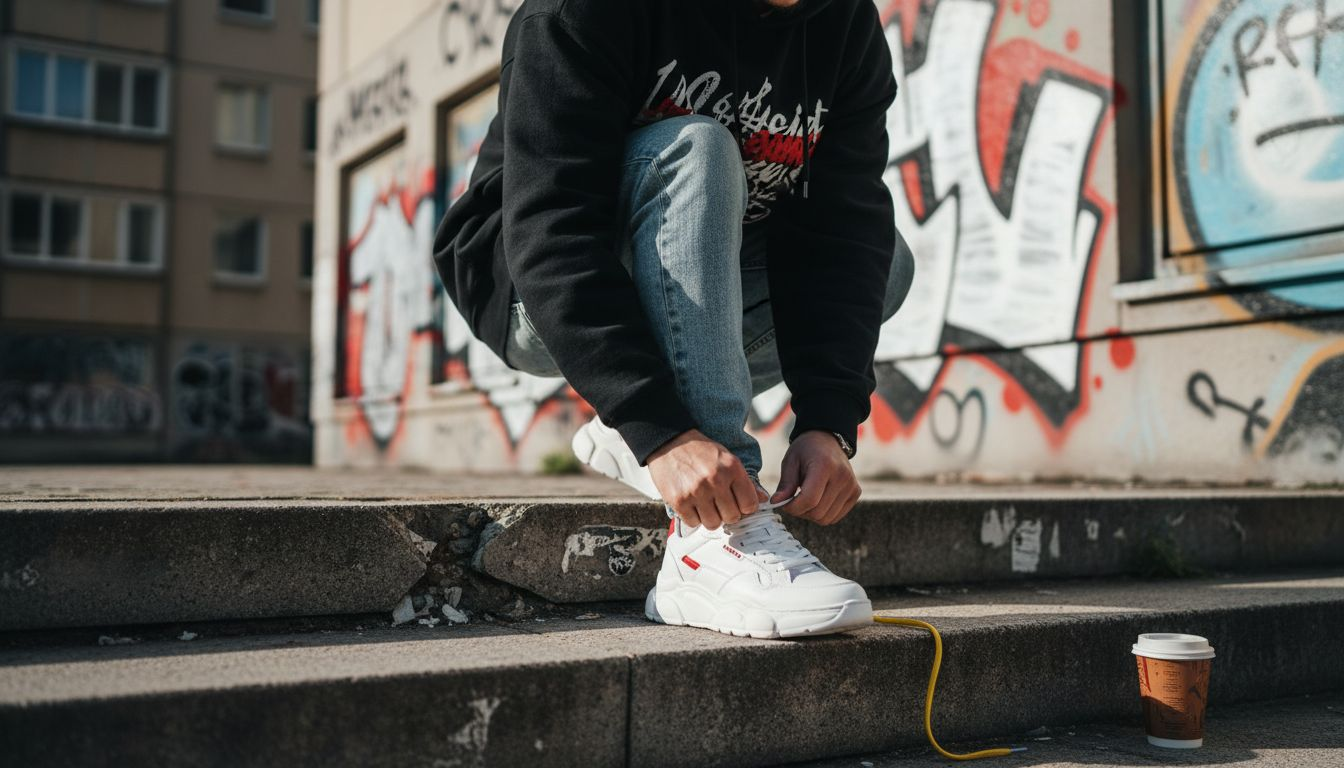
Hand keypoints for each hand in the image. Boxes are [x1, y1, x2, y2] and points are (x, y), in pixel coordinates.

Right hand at [647, 429, 764, 528]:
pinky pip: (693, 522)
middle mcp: (716, 480)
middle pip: (732, 517)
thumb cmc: (700, 451)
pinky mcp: (679, 501)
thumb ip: (745, 480)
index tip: (738, 504)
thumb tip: (763, 499)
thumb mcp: (726, 458)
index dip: (745, 507)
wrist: (669, 442)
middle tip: (719, 504)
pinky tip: (691, 504)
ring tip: (705, 504)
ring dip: (710, 517)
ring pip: (713, 523)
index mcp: (732, 468)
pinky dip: (693, 517)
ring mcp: (697, 492)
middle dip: (727, 513)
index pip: (750, 504)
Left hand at [770, 431, 859, 525]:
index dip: (792, 507)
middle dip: (800, 511)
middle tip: (793, 500)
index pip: (809, 500)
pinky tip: (817, 500)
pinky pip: (835, 517)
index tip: (783, 503)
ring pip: (826, 519)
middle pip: (817, 512)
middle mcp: (842, 477)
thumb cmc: (806, 450)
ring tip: (805, 499)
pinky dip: (822, 514)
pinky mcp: (855, 493)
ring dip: (811, 514)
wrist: (827, 439)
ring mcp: (851, 486)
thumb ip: (785, 484)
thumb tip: (775, 503)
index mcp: (825, 466)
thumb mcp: (790, 461)